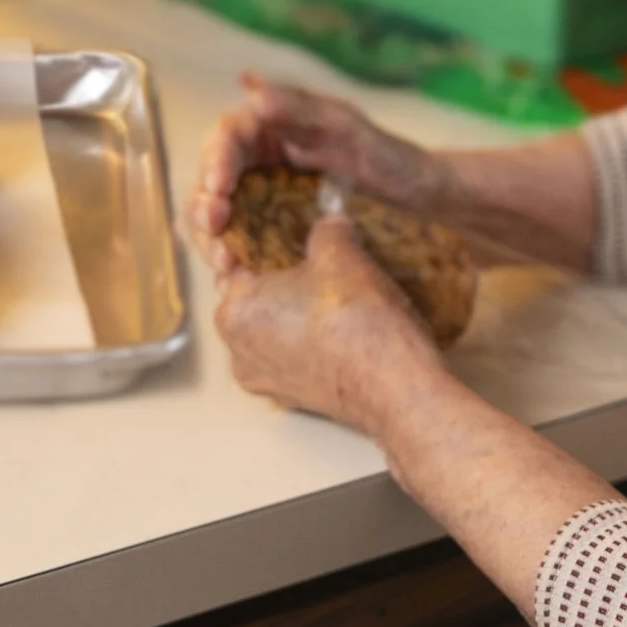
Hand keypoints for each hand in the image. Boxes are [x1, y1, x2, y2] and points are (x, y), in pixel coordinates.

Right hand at [188, 76, 449, 266]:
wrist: (423, 204)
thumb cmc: (389, 157)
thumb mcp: (348, 128)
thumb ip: (299, 109)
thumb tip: (250, 89)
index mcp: (271, 128)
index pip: (228, 136)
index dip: (215, 159)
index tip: (218, 185)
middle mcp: (260, 163)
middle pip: (211, 180)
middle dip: (204, 203)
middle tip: (214, 226)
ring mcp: (264, 202)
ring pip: (220, 217)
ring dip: (213, 239)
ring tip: (225, 260)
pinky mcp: (274, 236)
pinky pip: (244, 245)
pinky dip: (235, 259)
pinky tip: (238, 275)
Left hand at [212, 214, 447, 434]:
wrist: (393, 385)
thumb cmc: (356, 317)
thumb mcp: (341, 252)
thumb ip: (327, 230)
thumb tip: (330, 225)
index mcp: (234, 309)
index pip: (237, 264)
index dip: (266, 246)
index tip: (295, 240)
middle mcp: (237, 351)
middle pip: (252, 302)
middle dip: (280, 283)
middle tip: (316, 267)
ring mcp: (264, 382)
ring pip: (271, 333)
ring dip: (293, 316)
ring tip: (331, 299)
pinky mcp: (291, 401)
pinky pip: (290, 359)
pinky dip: (307, 344)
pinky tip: (338, 330)